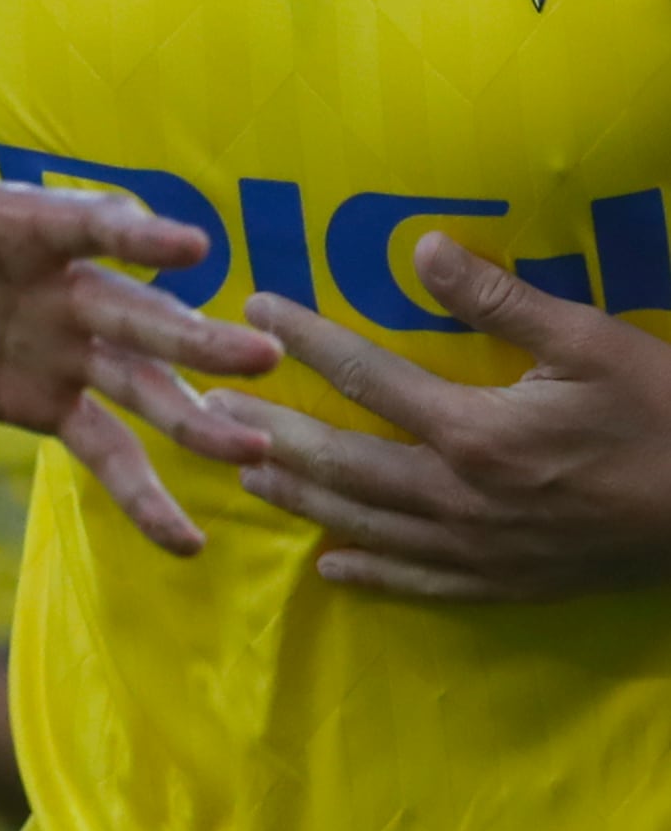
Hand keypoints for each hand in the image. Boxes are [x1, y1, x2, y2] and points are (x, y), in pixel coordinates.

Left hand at [0, 14, 278, 554]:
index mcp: (26, 221)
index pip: (93, 226)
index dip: (136, 235)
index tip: (190, 248)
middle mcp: (60, 286)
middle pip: (141, 314)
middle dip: (198, 337)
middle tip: (263, 356)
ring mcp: (57, 346)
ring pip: (142, 386)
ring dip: (196, 418)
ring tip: (253, 452)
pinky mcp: (37, 399)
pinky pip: (102, 449)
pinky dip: (142, 493)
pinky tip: (185, 540)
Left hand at [177, 239, 670, 601]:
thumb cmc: (669, 414)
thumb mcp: (594, 344)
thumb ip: (501, 301)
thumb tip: (423, 246)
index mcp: (478, 435)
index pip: (367, 379)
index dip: (307, 340)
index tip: (255, 307)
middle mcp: (463, 500)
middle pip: (343, 463)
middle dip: (271, 433)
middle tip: (205, 411)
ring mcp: (485, 550)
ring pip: (369, 525)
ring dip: (302, 499)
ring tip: (246, 474)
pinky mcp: (514, 583)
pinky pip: (426, 583)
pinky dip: (374, 574)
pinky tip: (332, 567)